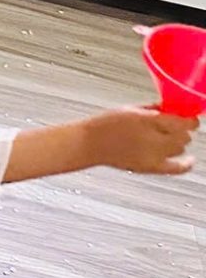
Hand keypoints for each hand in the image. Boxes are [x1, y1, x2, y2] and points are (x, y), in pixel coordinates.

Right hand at [83, 107, 197, 174]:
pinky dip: (186, 164)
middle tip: (171, 127)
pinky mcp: (150, 167)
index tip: (187, 117)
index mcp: (150, 120)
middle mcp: (155, 139)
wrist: (87, 144)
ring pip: (180, 148)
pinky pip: (176, 168)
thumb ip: (154, 109)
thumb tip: (170, 109)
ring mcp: (154, 155)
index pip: (185, 121)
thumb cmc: (104, 125)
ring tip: (165, 139)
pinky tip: (190, 161)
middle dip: (180, 130)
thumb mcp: (130, 110)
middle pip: (184, 135)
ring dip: (177, 142)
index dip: (189, 118)